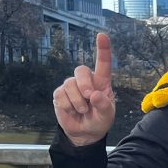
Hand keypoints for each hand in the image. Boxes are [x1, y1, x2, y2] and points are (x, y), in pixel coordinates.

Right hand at [53, 32, 115, 146]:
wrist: (85, 133)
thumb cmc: (99, 120)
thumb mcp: (107, 116)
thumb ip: (104, 106)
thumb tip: (95, 95)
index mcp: (102, 82)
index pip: (103, 63)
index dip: (103, 49)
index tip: (102, 35)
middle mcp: (86, 80)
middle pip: (81, 70)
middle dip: (84, 84)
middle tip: (90, 98)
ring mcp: (71, 86)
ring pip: (70, 85)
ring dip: (77, 102)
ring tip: (83, 111)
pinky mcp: (60, 94)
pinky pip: (61, 95)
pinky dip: (68, 106)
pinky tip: (73, 111)